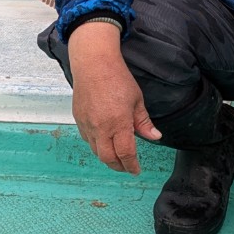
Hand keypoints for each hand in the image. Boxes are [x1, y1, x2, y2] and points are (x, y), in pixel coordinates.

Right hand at [67, 21, 161, 174]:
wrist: (93, 64)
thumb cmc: (117, 78)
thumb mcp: (137, 100)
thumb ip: (143, 122)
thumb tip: (155, 137)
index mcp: (118, 123)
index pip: (126, 153)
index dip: (132, 165)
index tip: (136, 170)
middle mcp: (100, 128)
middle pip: (108, 158)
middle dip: (118, 166)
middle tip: (127, 166)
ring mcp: (87, 124)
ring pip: (96, 151)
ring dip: (107, 157)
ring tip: (117, 155)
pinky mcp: (78, 119)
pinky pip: (87, 139)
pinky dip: (96, 145)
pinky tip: (104, 141)